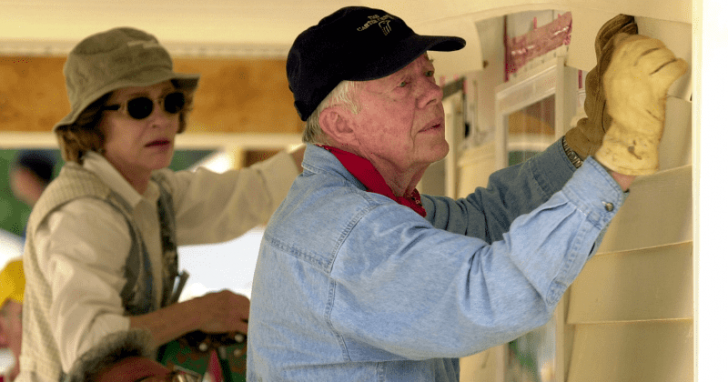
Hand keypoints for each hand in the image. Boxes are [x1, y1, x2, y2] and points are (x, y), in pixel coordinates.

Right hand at [193, 290, 249, 333]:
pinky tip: (253, 335)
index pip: (243, 299)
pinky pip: (246, 328)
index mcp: (229, 294)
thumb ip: (219, 298)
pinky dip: (251, 331)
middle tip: (253, 318)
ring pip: (251, 315)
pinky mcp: (232, 323)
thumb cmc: (198, 306)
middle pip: (250, 306)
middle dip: (252, 312)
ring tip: (256, 325)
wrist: (195, 312)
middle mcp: (234, 301)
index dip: (246, 305)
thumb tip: (219, 299)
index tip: (247, 310)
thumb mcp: (212, 296)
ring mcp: (234, 312)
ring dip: (253, 320)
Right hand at [594, 34, 687, 174]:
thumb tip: (626, 59)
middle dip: (655, 46)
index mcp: (612, 74)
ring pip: (659, 54)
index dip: (639, 41)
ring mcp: (639, 80)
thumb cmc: (622, 120)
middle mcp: (623, 74)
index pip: (625, 45)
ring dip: (668, 56)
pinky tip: (678, 69)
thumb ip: (619, 73)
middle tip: (661, 52)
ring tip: (670, 62)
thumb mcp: (612, 92)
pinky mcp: (655, 88)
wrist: (627, 137)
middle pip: (643, 46)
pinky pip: (672, 67)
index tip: (646, 43)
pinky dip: (678, 66)